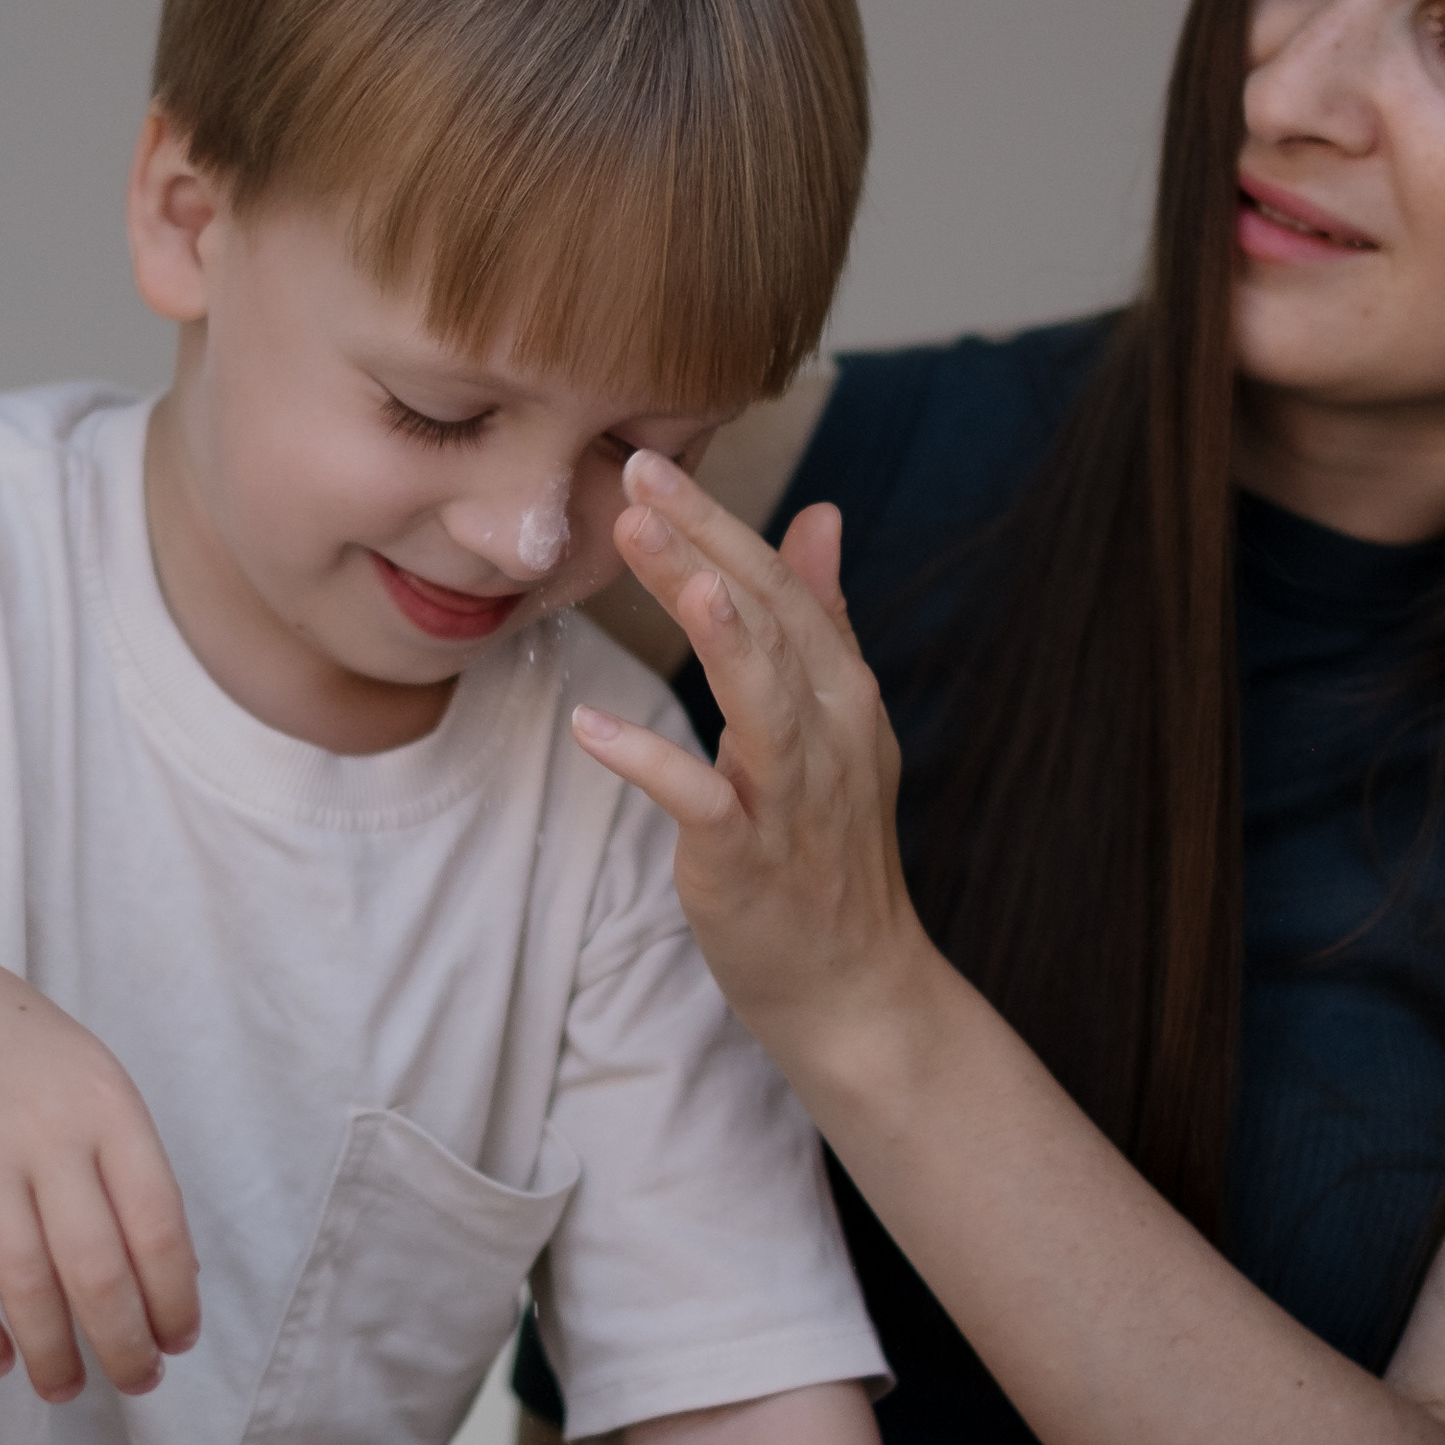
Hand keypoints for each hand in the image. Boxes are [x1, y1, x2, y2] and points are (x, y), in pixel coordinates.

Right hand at [0, 925, 199, 1414]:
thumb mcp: (77, 1072)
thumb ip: (119, 1156)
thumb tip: (169, 1269)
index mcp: (107, 1103)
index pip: (159, 1225)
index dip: (173, 1298)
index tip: (178, 1342)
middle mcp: (49, 1131)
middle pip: (100, 1270)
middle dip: (126, 1344)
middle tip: (135, 1384)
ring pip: (29, 1287)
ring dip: (54, 1354)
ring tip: (65, 1387)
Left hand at [569, 455, 928, 1075]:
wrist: (854, 986)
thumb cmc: (829, 849)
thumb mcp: (837, 724)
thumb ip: (822, 619)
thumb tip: (821, 513)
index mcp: (842, 692)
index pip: (781, 585)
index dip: (718, 521)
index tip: (650, 459)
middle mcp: (828, 733)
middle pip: (769, 620)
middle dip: (704, 542)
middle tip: (635, 473)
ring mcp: (791, 798)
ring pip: (758, 696)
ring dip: (710, 625)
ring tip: (653, 558)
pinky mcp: (748, 862)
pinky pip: (700, 803)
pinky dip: (649, 763)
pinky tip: (590, 729)